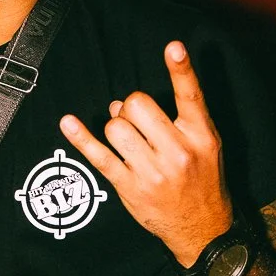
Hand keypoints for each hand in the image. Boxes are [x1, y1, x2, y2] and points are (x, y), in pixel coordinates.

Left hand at [59, 40, 232, 266]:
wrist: (202, 229)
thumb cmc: (202, 180)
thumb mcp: (207, 146)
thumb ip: (179, 118)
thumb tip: (123, 103)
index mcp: (201, 136)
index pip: (191, 96)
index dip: (182, 70)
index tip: (173, 46)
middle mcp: (178, 151)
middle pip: (138, 104)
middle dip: (130, 107)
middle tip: (138, 123)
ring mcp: (152, 171)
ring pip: (116, 126)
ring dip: (116, 127)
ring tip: (128, 141)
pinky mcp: (130, 187)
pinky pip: (99, 156)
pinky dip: (81, 138)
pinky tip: (68, 123)